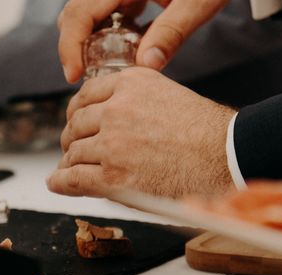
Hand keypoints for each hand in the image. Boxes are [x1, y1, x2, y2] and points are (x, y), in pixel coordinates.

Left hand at [47, 67, 234, 197]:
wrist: (225, 158)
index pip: (86, 96)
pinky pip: (73, 179)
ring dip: (70, 163)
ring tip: (70, 170)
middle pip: (76, 125)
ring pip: (74, 153)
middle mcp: (117, 110)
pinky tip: (56, 183)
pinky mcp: (111, 177)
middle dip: (72, 139)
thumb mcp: (166, 96)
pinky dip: (60, 182)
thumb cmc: (205, 132)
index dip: (76, 113)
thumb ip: (133, 101)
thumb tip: (104, 115)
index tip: (75, 121)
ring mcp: (112, 144)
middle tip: (73, 149)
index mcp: (131, 84)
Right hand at [58, 0, 229, 82]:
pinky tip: (129, 45)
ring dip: (90, 40)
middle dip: (75, 46)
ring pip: (87, 12)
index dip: (70, 46)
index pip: (79, 12)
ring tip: (109, 63)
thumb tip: (146, 66)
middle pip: (75, 13)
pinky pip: (106, 11)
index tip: (74, 75)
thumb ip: (172, 32)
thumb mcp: (198, 1)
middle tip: (86, 75)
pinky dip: (108, 31)